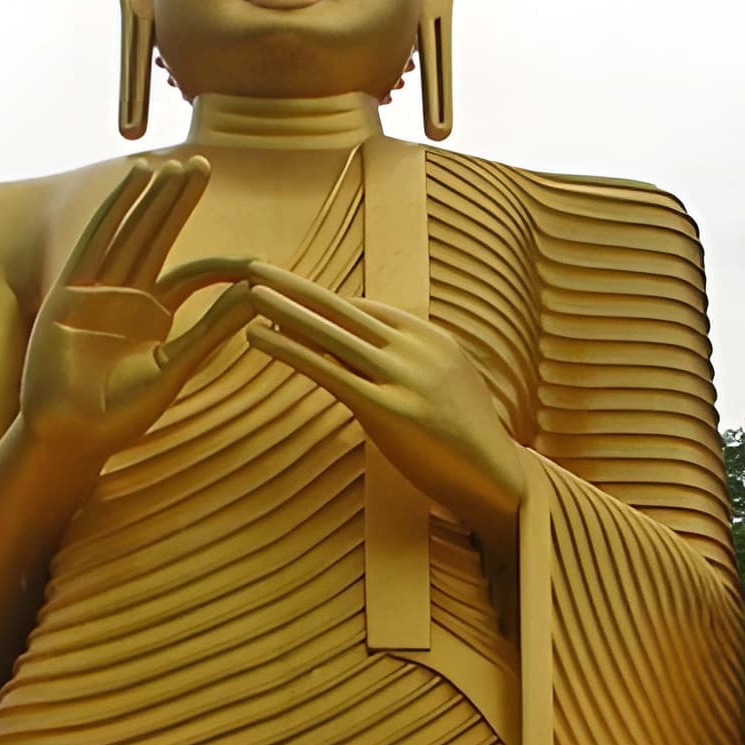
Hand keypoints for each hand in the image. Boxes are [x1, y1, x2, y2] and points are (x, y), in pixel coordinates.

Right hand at [15, 156, 255, 466]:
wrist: (69, 436)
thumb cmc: (119, 415)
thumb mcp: (174, 370)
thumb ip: (210, 332)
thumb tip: (256, 297)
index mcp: (153, 317)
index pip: (191, 275)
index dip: (220, 265)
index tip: (256, 263)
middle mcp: (126, 296)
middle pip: (158, 237)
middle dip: (178, 202)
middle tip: (202, 163)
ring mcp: (96, 290)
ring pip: (131, 231)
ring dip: (150, 198)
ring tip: (172, 164)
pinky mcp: (70, 290)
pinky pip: (97, 239)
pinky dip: (115, 208)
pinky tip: (134, 180)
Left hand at [234, 259, 533, 547]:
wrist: (497, 479)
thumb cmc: (466, 443)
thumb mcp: (445, 388)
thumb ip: (411, 367)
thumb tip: (370, 360)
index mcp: (431, 339)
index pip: (368, 310)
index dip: (324, 303)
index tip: (289, 293)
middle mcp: (416, 348)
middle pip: (344, 308)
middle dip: (297, 286)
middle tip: (256, 265)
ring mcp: (403, 376)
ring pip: (330, 333)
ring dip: (284, 309)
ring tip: (247, 293)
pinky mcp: (386, 408)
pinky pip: (327, 370)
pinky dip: (288, 349)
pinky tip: (257, 338)